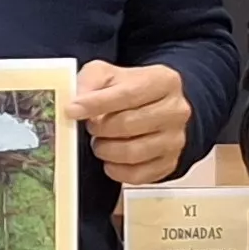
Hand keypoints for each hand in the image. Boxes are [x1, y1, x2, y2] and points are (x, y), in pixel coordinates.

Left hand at [73, 61, 191, 184]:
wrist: (155, 109)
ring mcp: (175, 140)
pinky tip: (110, 159)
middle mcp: (176, 111)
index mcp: (164, 81)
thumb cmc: (130, 91)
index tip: (72, 110)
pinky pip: (137, 175)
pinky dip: (116, 170)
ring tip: (100, 142)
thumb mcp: (108, 74)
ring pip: (132, 152)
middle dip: (100, 128)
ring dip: (106, 150)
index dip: (96, 104)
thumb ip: (90, 82)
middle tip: (91, 127)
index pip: (127, 95)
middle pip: (128, 124)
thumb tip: (76, 102)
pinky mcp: (169, 164)